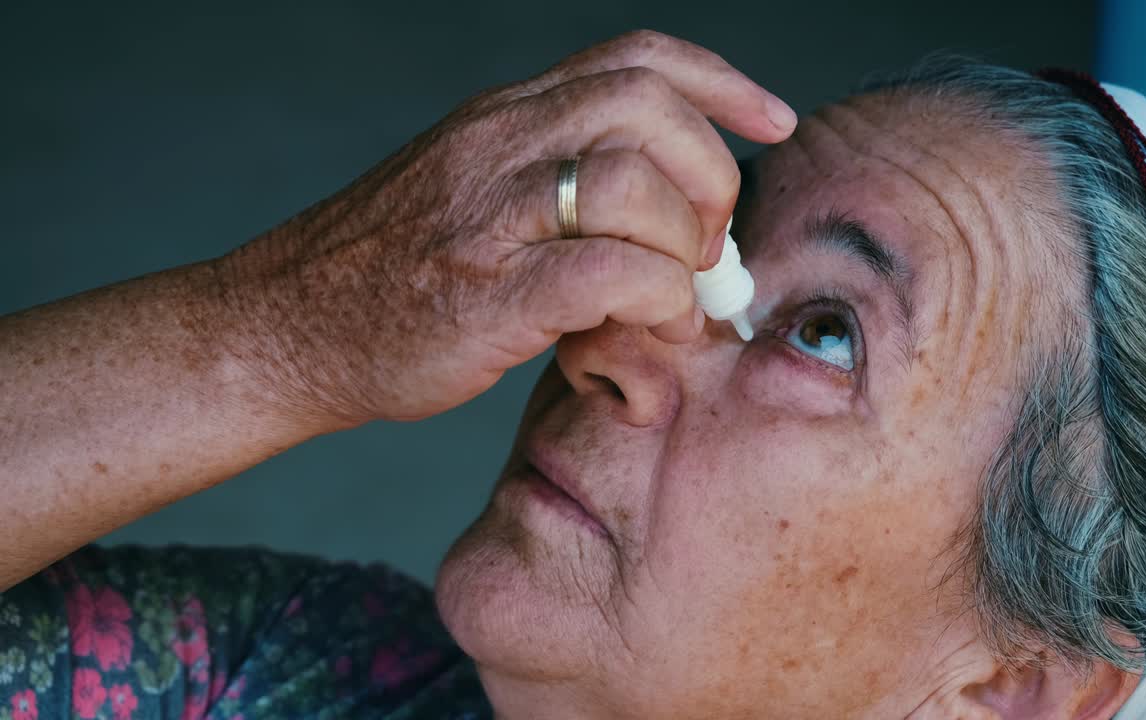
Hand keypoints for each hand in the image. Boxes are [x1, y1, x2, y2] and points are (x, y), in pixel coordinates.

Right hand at [218, 30, 796, 425]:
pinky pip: (605, 270)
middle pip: (649, 109)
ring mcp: (488, 219)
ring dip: (683, 245)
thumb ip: (556, 188)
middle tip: (707, 244)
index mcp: (502, 118)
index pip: (634, 59)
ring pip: (630, 183)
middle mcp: (497, 147)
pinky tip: (650, 325)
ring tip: (678, 299)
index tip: (770, 120)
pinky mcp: (484, 297)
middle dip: (710, 175)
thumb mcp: (467, 190)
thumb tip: (665, 226)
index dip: (720, 82)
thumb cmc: (387, 272)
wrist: (281, 328)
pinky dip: (654, 297)